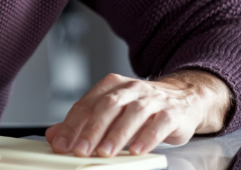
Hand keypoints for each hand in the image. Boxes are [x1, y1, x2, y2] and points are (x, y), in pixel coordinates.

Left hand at [45, 70, 230, 157]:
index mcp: (112, 86)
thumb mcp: (112, 111)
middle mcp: (131, 89)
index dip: (72, 125)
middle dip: (92, 130)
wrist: (185, 98)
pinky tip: (137, 150)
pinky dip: (147, 137)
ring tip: (105, 153)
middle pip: (108, 107)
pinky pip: (159, 124)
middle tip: (80, 150)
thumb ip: (83, 123)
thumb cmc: (142, 108)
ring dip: (117, 135)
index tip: (61, 144)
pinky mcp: (173, 113)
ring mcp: (153, 100)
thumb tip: (55, 136)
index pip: (87, 104)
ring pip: (132, 114)